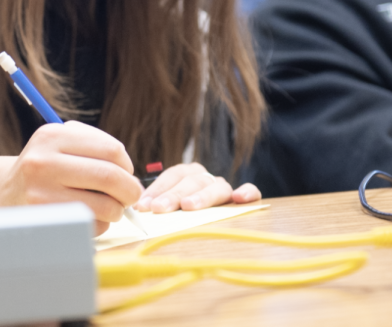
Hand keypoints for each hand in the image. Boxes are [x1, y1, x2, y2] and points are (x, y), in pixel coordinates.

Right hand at [0, 121, 141, 234]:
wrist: (7, 193)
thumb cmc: (46, 167)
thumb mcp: (61, 143)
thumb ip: (95, 147)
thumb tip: (130, 173)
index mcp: (52, 136)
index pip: (111, 149)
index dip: (128, 165)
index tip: (127, 173)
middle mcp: (43, 163)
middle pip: (110, 177)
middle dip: (130, 190)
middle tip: (132, 195)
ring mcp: (42, 194)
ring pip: (105, 206)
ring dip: (117, 210)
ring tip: (112, 207)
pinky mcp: (45, 221)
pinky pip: (91, 226)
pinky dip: (101, 224)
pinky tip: (90, 217)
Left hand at [134, 162, 260, 212]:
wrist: (212, 217)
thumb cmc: (184, 214)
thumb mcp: (170, 207)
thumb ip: (159, 205)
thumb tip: (139, 210)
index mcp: (188, 174)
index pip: (172, 176)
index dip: (157, 189)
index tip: (143, 206)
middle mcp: (206, 178)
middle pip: (191, 182)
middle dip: (173, 195)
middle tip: (159, 209)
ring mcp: (224, 188)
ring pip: (216, 187)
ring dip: (202, 196)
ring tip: (189, 206)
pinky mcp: (245, 198)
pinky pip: (251, 192)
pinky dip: (247, 192)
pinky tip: (239, 198)